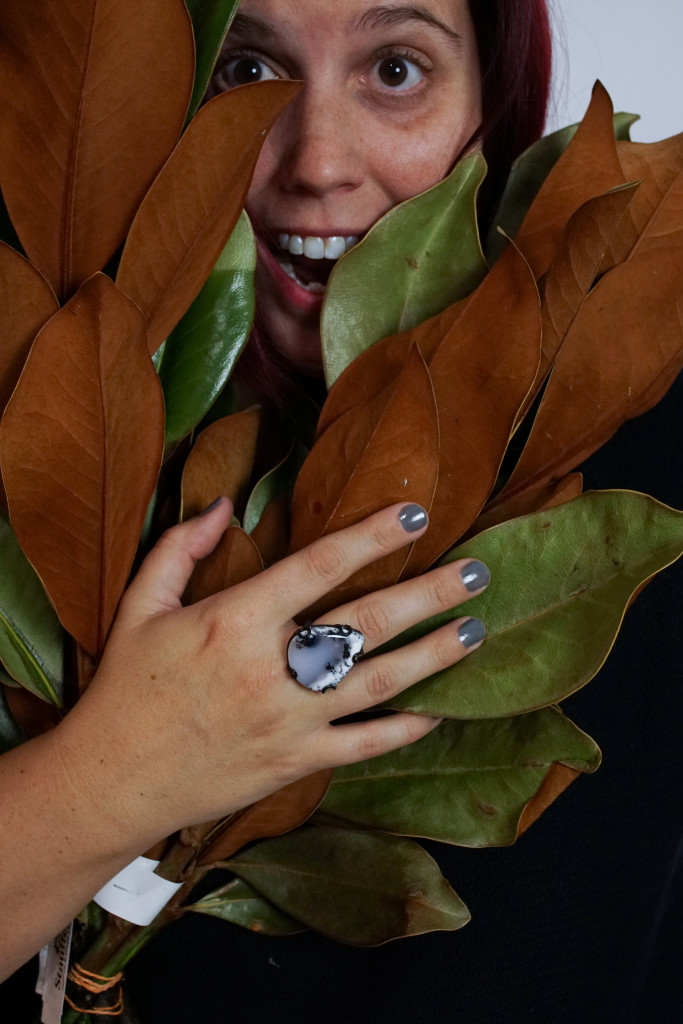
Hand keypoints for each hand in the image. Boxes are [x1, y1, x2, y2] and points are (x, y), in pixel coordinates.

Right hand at [53, 499, 488, 848]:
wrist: (112, 780)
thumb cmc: (125, 688)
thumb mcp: (140, 605)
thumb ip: (180, 547)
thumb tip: (223, 504)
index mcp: (234, 619)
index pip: (318, 566)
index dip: (371, 536)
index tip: (415, 514)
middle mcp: (271, 668)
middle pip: (367, 622)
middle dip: (429, 594)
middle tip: (478, 572)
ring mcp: (288, 721)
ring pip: (379, 683)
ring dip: (432, 656)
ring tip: (475, 631)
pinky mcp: (293, 763)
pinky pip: (362, 746)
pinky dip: (403, 731)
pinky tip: (437, 712)